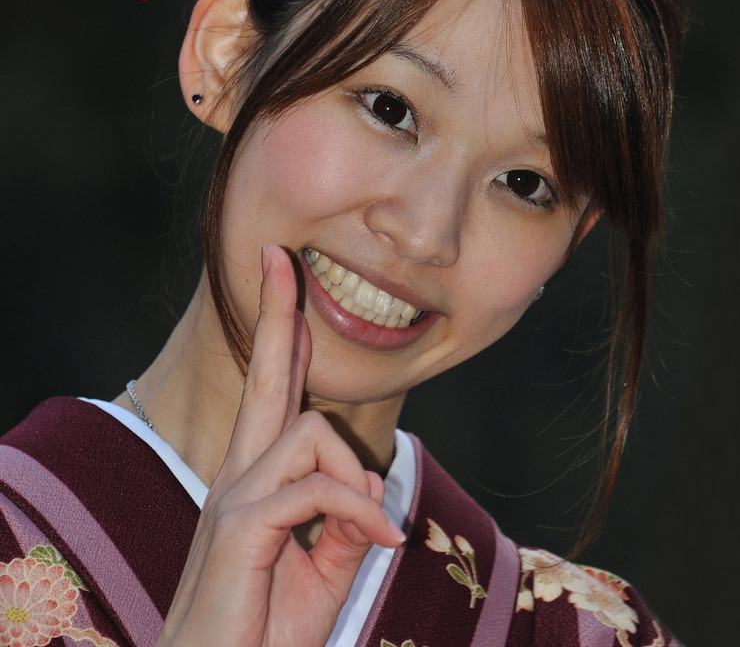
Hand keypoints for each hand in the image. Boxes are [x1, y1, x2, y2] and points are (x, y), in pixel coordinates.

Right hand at [156, 245, 404, 646]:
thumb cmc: (262, 634)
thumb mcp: (324, 574)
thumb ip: (345, 526)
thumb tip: (370, 488)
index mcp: (256, 480)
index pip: (273, 392)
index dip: (282, 335)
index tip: (284, 277)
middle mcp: (239, 475)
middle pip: (265, 376)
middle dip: (276, 313)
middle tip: (279, 255)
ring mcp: (234, 497)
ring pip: (311, 433)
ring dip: (355, 478)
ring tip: (372, 532)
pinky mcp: (238, 527)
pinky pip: (317, 490)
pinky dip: (358, 511)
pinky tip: (382, 541)